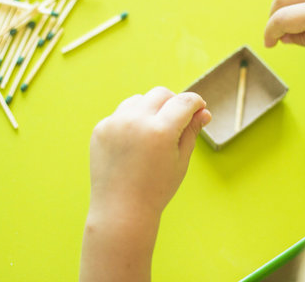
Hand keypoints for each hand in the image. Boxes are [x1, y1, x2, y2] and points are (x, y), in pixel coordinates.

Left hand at [89, 86, 210, 216]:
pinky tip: (135, 142)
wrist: (121, 210)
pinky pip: (121, 114)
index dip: (196, 103)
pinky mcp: (101, 129)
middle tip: (178, 120)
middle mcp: (136, 121)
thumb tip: (203, 112)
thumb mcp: (181, 160)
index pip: (184, 102)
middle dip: (173, 102)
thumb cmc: (156, 189)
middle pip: (161, 94)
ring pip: (139, 100)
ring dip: (151, 108)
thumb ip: (192, 131)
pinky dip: (132, 120)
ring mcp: (114, 123)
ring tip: (154, 132)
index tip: (199, 108)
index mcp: (161, 130)